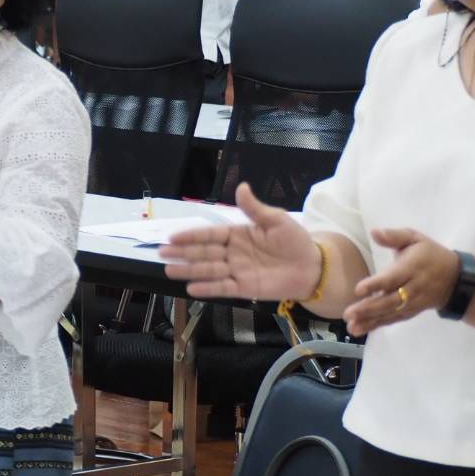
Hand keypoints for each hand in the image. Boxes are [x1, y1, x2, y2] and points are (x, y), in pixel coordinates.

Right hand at [161, 182, 323, 300]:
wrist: (312, 266)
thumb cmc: (295, 241)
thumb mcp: (276, 219)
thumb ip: (255, 208)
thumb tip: (241, 187)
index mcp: (238, 234)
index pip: (210, 234)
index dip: (191, 235)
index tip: (172, 237)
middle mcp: (233, 253)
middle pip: (203, 253)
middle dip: (182, 253)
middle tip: (162, 253)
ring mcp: (237, 271)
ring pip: (208, 270)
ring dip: (189, 270)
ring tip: (169, 270)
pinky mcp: (245, 288)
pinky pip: (223, 288)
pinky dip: (208, 288)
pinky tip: (191, 288)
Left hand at [343, 228, 460, 336]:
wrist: (456, 279)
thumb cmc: (429, 254)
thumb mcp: (415, 238)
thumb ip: (394, 236)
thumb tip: (374, 232)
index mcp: (411, 268)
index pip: (393, 278)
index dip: (376, 284)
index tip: (358, 290)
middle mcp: (412, 288)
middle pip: (390, 300)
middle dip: (368, 308)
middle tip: (348, 314)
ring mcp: (412, 302)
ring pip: (391, 313)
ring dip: (370, 320)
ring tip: (351, 326)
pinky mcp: (411, 311)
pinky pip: (394, 319)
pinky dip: (377, 325)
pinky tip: (360, 329)